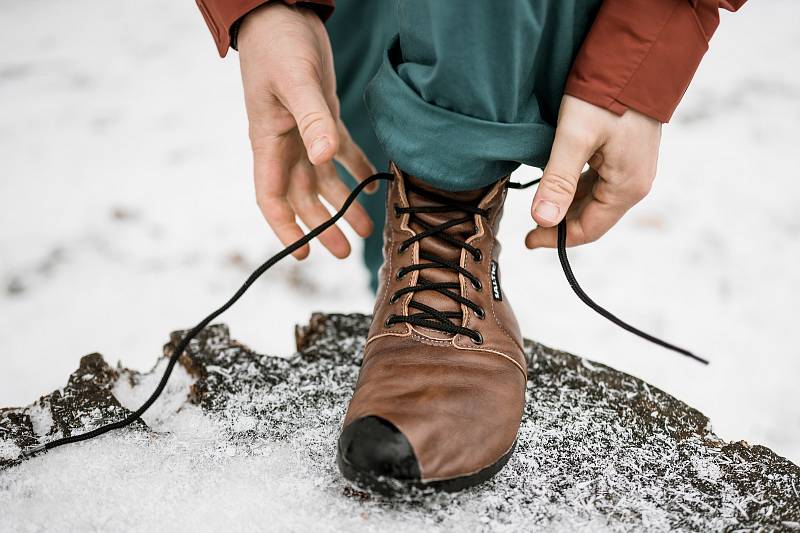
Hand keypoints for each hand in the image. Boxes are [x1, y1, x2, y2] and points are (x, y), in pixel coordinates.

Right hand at [238, 3, 375, 258]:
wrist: (281, 13)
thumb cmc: (278, 45)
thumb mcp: (295, 82)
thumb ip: (312, 119)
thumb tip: (325, 158)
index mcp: (269, 142)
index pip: (272, 198)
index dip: (287, 230)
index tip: (304, 254)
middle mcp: (286, 145)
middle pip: (303, 198)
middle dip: (322, 227)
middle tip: (346, 252)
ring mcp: (304, 133)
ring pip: (323, 181)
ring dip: (342, 206)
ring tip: (365, 230)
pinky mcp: (324, 117)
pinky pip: (340, 152)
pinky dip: (355, 170)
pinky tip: (372, 188)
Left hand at [526, 95, 661, 247]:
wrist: (638, 58)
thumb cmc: (608, 94)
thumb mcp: (575, 137)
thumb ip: (558, 180)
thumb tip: (543, 220)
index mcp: (627, 187)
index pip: (588, 230)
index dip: (555, 238)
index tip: (527, 239)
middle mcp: (635, 184)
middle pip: (592, 218)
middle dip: (560, 224)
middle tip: (528, 226)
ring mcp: (633, 170)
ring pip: (594, 201)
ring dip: (567, 206)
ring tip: (539, 205)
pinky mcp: (627, 156)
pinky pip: (600, 183)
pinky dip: (577, 189)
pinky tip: (557, 183)